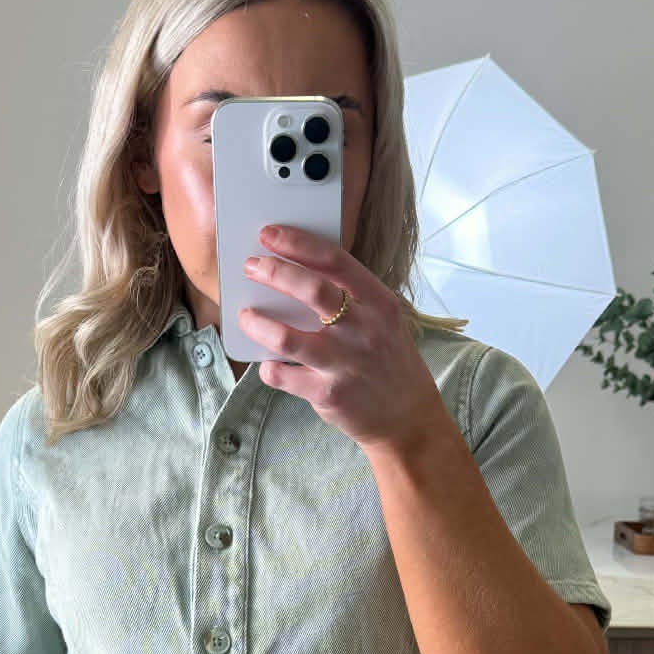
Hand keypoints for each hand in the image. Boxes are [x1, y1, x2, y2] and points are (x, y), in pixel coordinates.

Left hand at [237, 223, 447, 457]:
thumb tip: (295, 274)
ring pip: (288, 337)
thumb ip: (350, 297)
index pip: (336, 261)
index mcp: (380, 303)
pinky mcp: (329, 394)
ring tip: (246, 316)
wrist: (408, 418)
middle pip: (312, 290)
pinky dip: (269, 368)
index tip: (269, 235)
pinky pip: (284, 375)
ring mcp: (346, 364)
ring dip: (259, 323)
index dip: (298, 244)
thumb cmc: (386, 361)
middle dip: (274, 273)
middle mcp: (365, 331)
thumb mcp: (382, 320)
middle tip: (251, 267)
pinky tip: (268, 364)